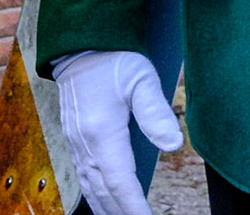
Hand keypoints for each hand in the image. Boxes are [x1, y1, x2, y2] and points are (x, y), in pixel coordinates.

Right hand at [54, 50, 183, 214]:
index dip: (133, 203)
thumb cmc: (115, 62)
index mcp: (102, 132)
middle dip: (121, 210)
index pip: (120, 179)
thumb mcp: (142, 79)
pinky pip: (84, 175)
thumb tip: (173, 145)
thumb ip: (156, 112)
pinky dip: (95, 193)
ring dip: (106, 205)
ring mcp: (77, 143)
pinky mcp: (76, 139)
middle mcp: (85, 143)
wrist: (82, 49)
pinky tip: (104, 200)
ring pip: (90, 185)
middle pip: (103, 188)